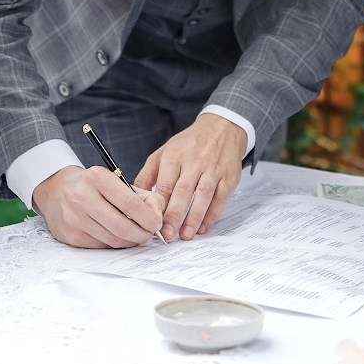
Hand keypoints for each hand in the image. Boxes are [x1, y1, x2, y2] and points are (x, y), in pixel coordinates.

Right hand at [33, 165, 164, 248]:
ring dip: (130, 240)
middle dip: (142, 234)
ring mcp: (74, 218)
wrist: (56, 190)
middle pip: (123, 226)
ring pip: (113, 239)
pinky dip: (114, 243)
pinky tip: (117, 235)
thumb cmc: (91, 186)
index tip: (157, 223)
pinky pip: (101, 246)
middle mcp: (82, 197)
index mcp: (97, 178)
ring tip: (136, 234)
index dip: (149, 218)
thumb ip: (142, 196)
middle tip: (149, 233)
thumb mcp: (116, 180)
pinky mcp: (70, 236)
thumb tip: (157, 216)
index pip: (131, 204)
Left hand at [133, 113, 245, 240]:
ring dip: (194, 217)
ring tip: (186, 235)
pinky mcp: (228, 178)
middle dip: (175, 214)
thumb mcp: (164, 151)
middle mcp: (194, 162)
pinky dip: (212, 214)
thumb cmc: (189, 144)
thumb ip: (148, 174)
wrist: (222, 128)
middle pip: (183, 191)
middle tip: (167, 234)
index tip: (152, 223)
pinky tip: (203, 227)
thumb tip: (135, 196)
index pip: (165, 184)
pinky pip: (220, 198)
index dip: (159, 206)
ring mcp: (213, 170)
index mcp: (175, 156)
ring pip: (203, 195)